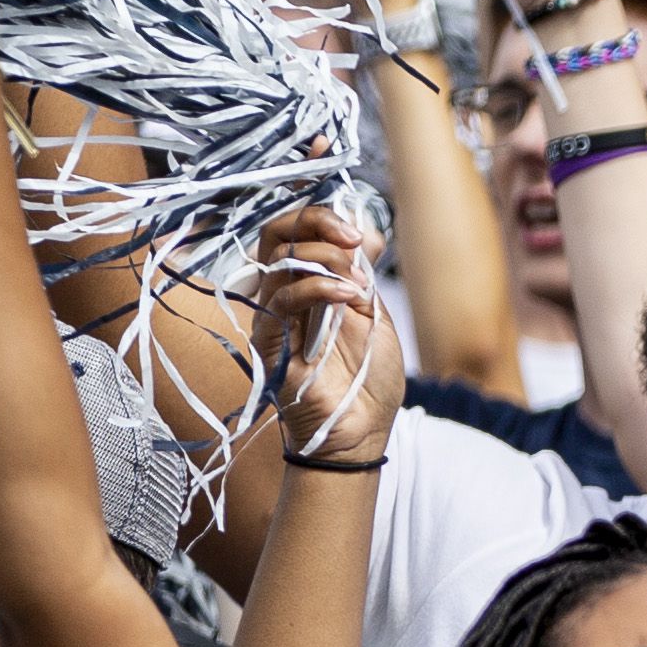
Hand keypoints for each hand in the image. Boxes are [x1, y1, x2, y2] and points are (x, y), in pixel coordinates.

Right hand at [256, 202, 405, 460]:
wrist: (363, 430)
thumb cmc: (368, 379)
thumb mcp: (375, 316)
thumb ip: (363, 275)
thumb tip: (366, 231)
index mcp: (309, 286)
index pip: (296, 232)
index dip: (320, 216)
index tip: (355, 228)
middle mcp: (285, 298)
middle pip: (276, 236)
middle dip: (314, 223)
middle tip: (351, 239)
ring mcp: (274, 320)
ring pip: (278, 262)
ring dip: (325, 260)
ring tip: (358, 284)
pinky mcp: (270, 345)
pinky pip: (281, 302)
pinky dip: (316, 288)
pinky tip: (347, 295)